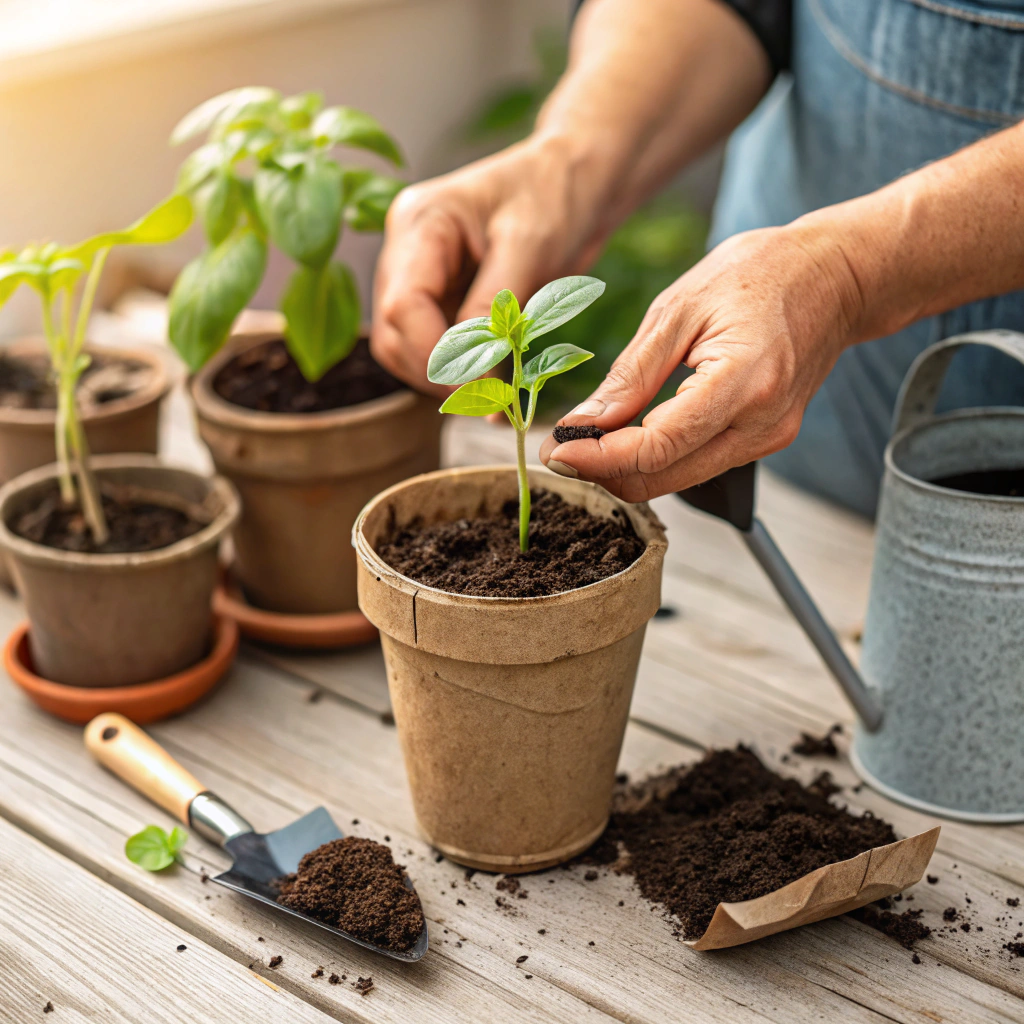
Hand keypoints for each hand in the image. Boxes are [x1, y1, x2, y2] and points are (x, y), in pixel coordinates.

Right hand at [371, 136, 605, 396]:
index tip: (479, 387)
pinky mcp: (440, 298)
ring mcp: (420, 276)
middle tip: (490, 398)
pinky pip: (434, 348)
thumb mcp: (529, 247)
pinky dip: (461, 373)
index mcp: (420, 222)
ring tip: (496, 391)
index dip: (435, 355)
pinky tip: (496, 386)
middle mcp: (407, 250)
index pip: (402, 305)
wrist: (579, 179)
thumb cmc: (557, 194)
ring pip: (405, 348)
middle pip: (393, 333)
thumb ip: (492, 308)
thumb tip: (471, 371)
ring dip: (445, 378)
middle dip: (436, 372)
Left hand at [538, 223, 864, 500]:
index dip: (598, 457)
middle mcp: (762, 424)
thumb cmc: (759, 274)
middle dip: (603, 470)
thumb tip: (582, 424)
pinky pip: (697, 464)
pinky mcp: (765, 441)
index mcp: (744, 382)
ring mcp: (768, 438)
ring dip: (626, 468)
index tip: (555, 449)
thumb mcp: (678, 307)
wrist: (835, 276)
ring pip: (677, 479)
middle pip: (664, 477)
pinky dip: (656, 458)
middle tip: (559, 448)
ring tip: (587, 439)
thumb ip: (630, 374)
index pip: (657, 446)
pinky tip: (628, 435)